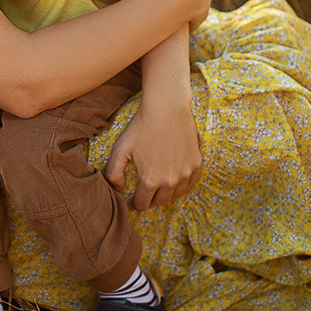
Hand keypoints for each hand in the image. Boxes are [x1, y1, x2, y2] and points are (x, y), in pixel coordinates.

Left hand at [104, 95, 200, 209]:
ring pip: (176, 194)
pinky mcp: (196, 163)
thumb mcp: (120, 148)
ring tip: (160, 183)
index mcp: (150, 180)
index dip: (137, 202)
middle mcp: (170, 180)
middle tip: (147, 192)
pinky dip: (182, 184)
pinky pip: (190, 183)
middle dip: (151, 199)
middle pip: (160, 201)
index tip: (135, 199)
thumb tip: (118, 189)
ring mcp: (185, 173)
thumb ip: (113, 172)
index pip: (143, 203)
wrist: (166, 108)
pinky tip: (175, 177)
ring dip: (167, 192)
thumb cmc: (141, 127)